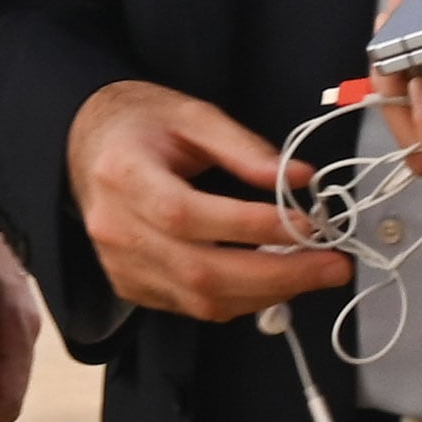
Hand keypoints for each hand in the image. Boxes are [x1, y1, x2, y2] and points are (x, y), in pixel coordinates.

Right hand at [67, 78, 354, 321]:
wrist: (87, 145)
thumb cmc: (141, 124)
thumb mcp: (192, 115)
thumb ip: (244, 147)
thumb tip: (299, 179)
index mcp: (125, 176)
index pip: (190, 215)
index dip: (253, 226)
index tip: (309, 223)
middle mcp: (117, 229)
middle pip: (200, 271)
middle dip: (278, 275)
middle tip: (334, 265)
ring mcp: (121, 265)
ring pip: (200, 299)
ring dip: (267, 294)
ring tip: (314, 274)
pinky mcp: (131, 286)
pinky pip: (192, 307)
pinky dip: (240, 300)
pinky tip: (274, 282)